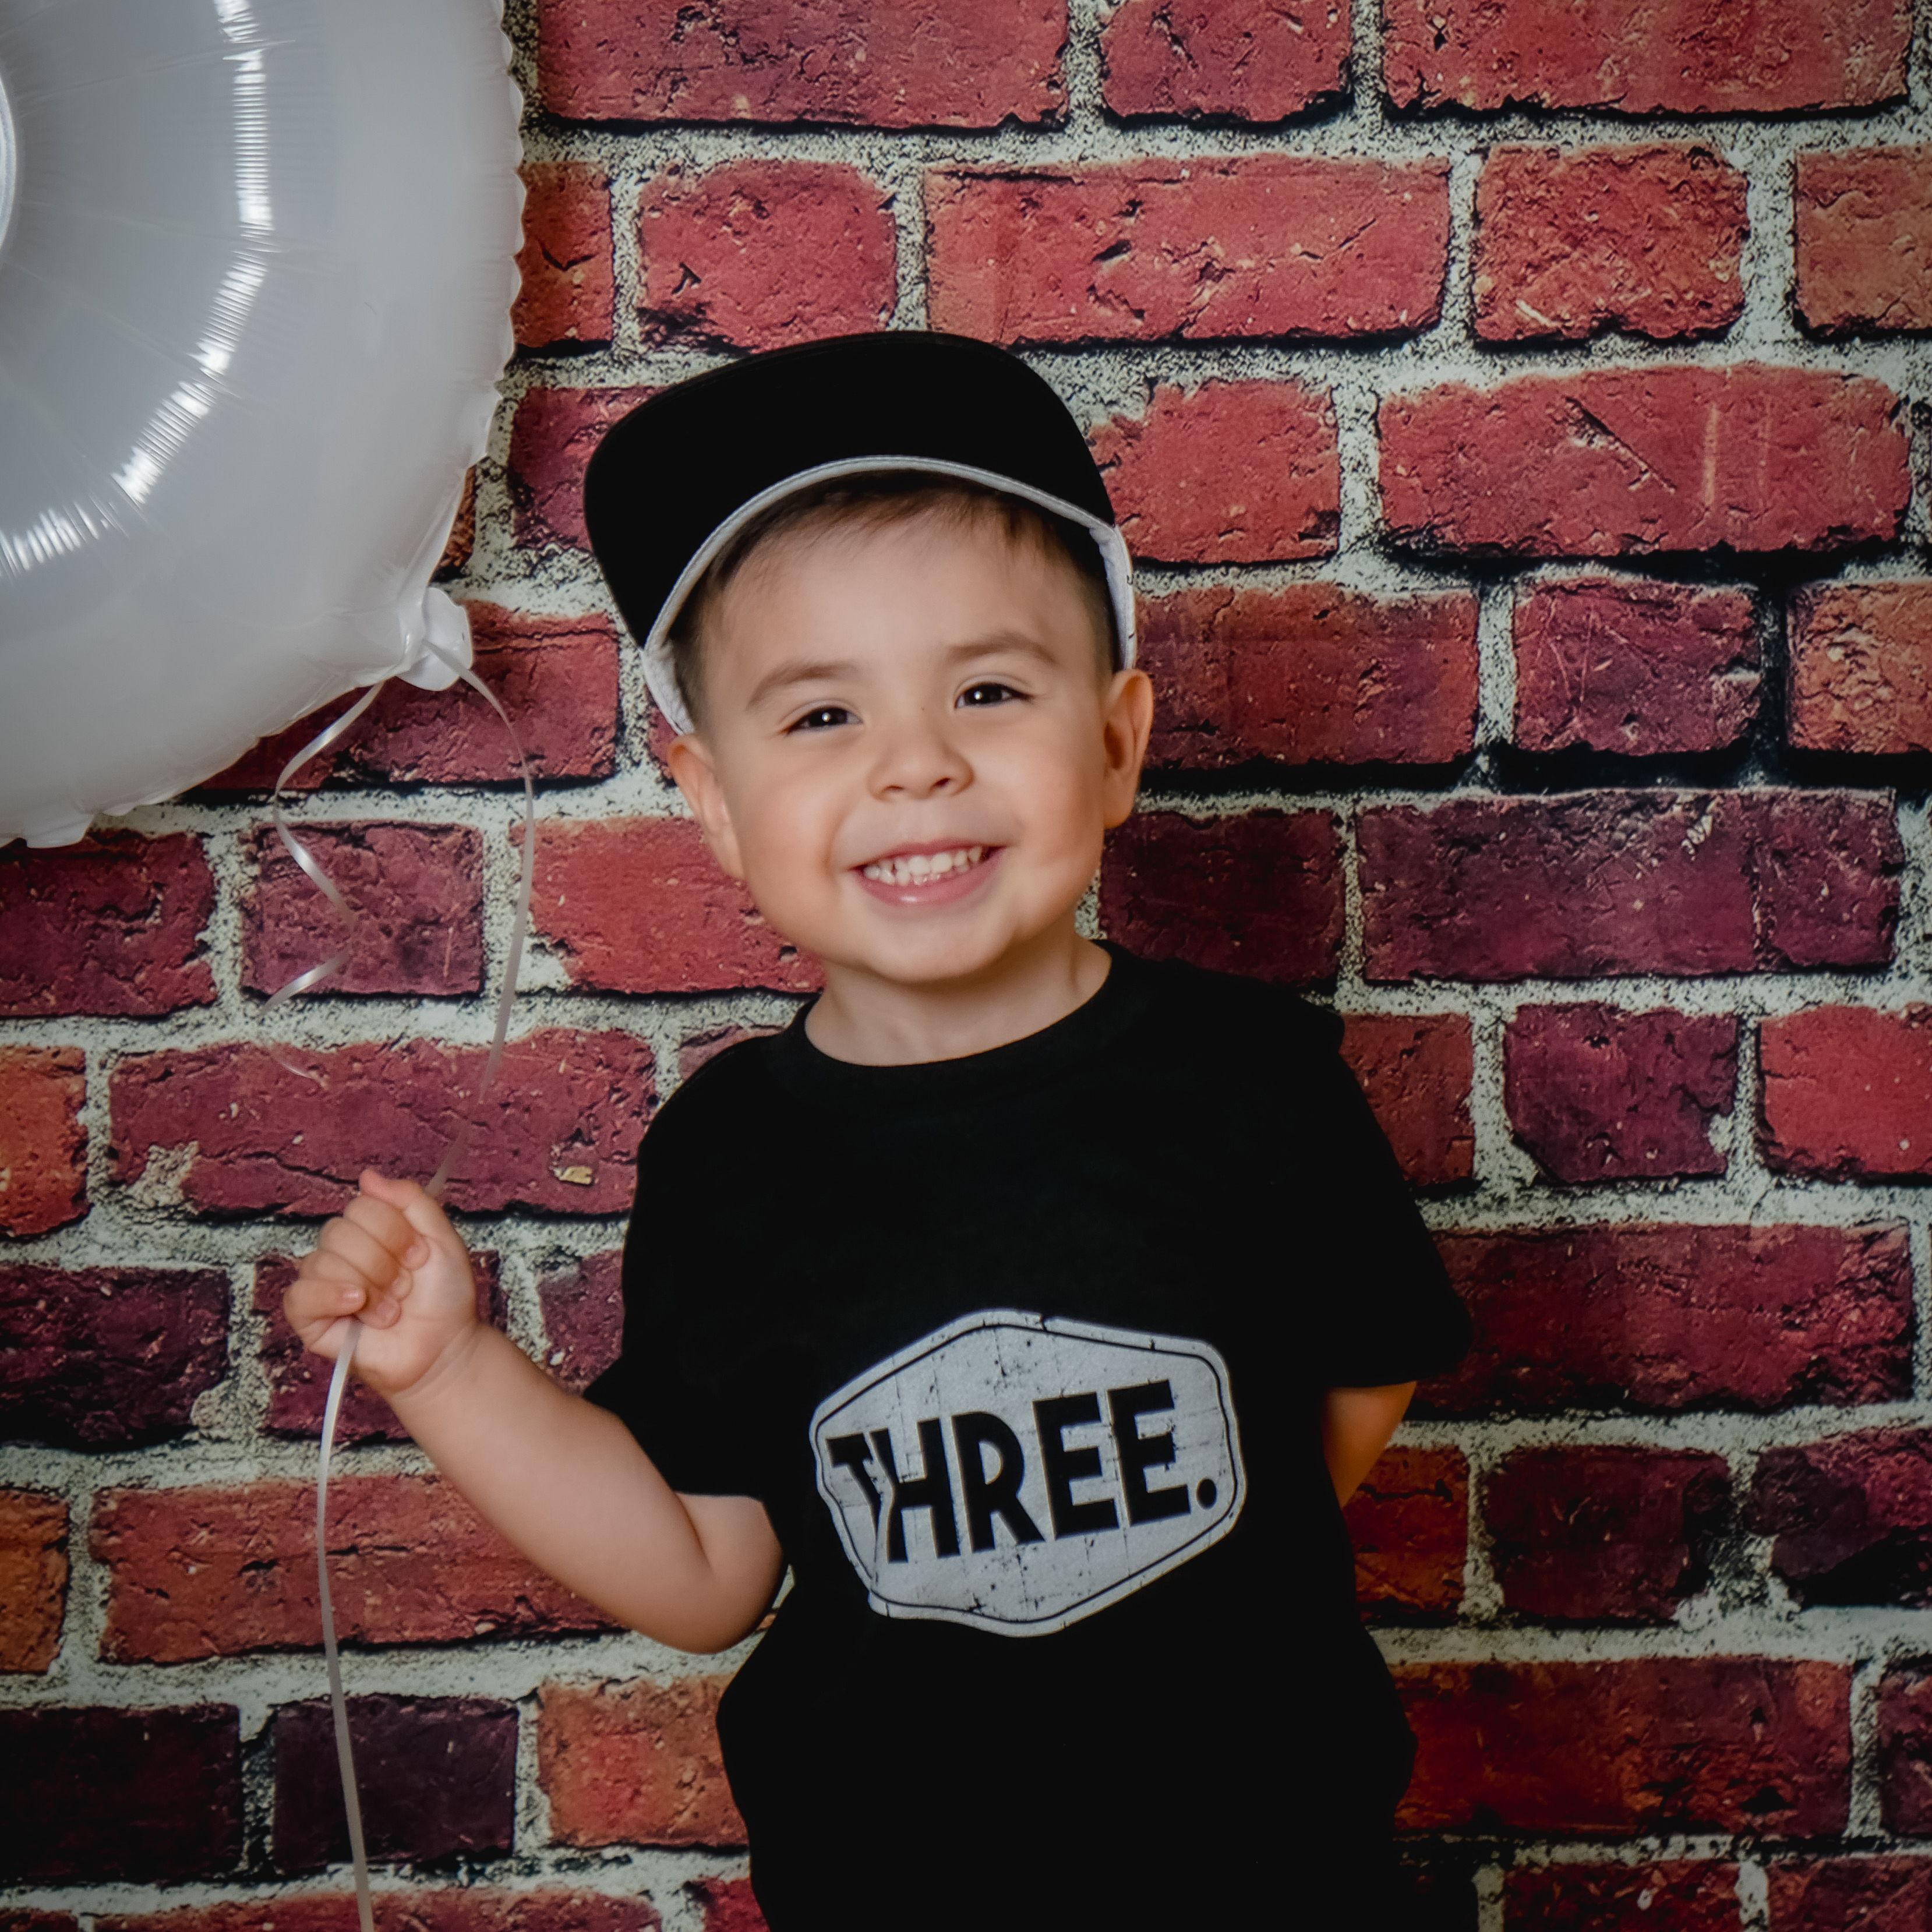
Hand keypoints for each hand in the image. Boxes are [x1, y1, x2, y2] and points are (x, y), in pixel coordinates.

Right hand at [283, 1168, 480, 1398]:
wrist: (444, 1347)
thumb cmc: (443, 1297)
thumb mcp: (441, 1237)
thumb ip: (410, 1200)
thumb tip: (368, 1176)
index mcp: (369, 1230)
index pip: (362, 1206)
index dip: (395, 1232)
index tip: (419, 1256)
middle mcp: (341, 1252)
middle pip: (340, 1231)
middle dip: (384, 1262)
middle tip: (405, 1286)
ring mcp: (323, 1284)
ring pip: (323, 1261)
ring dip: (369, 1287)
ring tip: (392, 1309)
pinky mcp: (310, 1318)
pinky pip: (300, 1295)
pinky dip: (331, 1296)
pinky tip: (358, 1305)